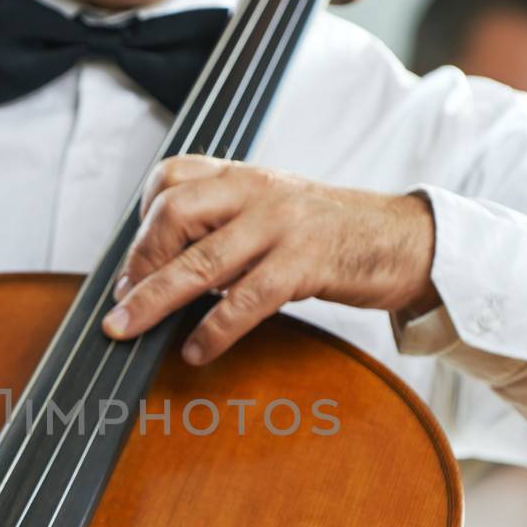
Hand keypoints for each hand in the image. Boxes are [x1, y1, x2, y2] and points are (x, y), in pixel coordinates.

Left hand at [102, 156, 439, 363]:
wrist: (405, 240)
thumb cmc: (331, 233)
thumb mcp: (272, 212)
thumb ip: (223, 227)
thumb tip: (162, 273)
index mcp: (243, 175)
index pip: (171, 177)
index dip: (140, 222)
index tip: (128, 266)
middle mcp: (257, 190)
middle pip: (174, 214)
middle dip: (139, 262)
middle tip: (121, 302)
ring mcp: (282, 224)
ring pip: (202, 261)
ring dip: (155, 299)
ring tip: (128, 330)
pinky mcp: (306, 262)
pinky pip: (247, 299)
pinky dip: (213, 330)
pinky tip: (194, 351)